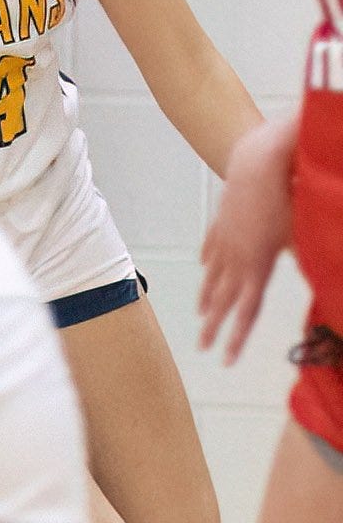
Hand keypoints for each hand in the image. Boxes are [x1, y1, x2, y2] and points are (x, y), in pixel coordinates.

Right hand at [200, 115, 296, 363]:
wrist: (258, 163)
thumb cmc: (286, 196)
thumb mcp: (302, 233)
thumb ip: (305, 255)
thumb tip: (319, 273)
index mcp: (257, 265)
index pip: (246, 311)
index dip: (236, 338)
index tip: (226, 360)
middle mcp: (235, 257)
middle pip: (222, 299)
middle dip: (213, 327)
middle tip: (202, 347)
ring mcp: (225, 239)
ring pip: (212, 274)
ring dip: (208, 296)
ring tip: (202, 312)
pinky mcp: (222, 221)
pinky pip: (212, 247)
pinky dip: (208, 260)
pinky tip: (204, 266)